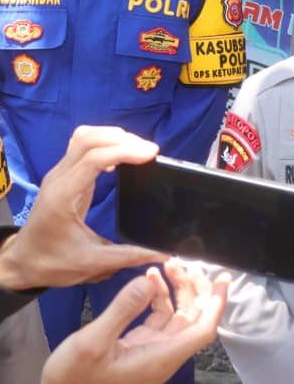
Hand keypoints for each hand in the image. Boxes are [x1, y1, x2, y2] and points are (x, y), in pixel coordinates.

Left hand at [0, 125, 164, 290]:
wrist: (22, 263)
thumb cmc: (53, 262)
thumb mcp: (91, 263)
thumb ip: (128, 256)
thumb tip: (164, 254)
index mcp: (63, 196)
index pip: (94, 159)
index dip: (125, 151)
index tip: (152, 154)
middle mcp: (58, 178)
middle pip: (88, 139)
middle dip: (122, 139)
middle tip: (150, 151)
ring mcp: (58, 173)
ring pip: (84, 137)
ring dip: (113, 136)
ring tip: (138, 149)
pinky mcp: (63, 173)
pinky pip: (82, 145)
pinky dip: (103, 142)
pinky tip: (119, 156)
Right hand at [42, 259, 227, 383]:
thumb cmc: (73, 381)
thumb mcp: (92, 343)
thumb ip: (123, 309)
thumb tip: (148, 280)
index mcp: (160, 358)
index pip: (203, 329)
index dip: (217, 303)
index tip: (223, 278)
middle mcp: (162, 355)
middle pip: (194, 318)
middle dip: (196, 287)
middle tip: (186, 262)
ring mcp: (151, 351)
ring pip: (178, 315)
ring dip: (177, 288)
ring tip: (167, 264)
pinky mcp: (138, 347)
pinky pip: (159, 318)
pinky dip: (158, 297)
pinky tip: (149, 280)